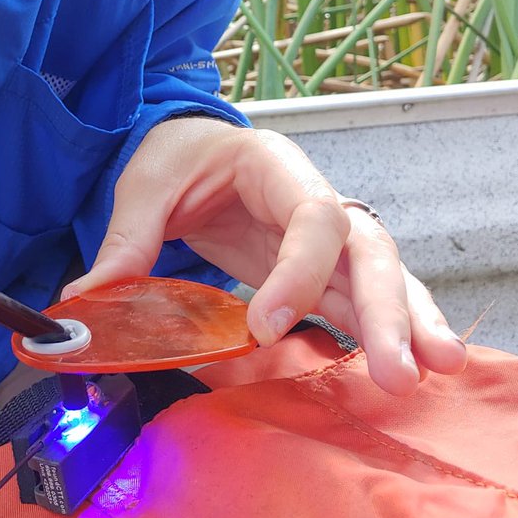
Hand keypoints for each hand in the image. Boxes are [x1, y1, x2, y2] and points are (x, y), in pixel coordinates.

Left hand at [63, 116, 467, 394]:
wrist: (191, 147)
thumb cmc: (177, 155)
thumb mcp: (145, 183)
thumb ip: (127, 238)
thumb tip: (88, 297)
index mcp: (275, 166)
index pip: (312, 215)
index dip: (300, 270)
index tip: (268, 322)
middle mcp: (313, 201)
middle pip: (368, 250)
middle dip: (387, 308)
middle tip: (398, 367)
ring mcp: (322, 241)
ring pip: (378, 278)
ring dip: (404, 324)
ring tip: (430, 370)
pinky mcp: (317, 272)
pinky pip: (356, 301)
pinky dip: (379, 331)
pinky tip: (402, 366)